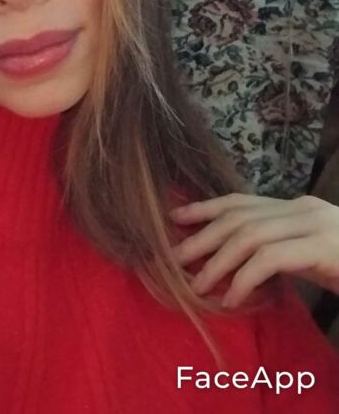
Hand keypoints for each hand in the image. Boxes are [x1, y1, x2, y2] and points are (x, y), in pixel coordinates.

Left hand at [169, 193, 338, 307]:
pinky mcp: (322, 249)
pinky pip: (270, 260)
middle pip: (238, 218)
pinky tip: (232, 298)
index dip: (205, 208)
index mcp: (297, 206)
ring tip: (198, 286)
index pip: (241, 201)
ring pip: (249, 237)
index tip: (176, 218)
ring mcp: (314, 226)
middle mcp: (302, 209)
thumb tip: (233, 260)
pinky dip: (244, 278)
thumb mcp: (309, 254)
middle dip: (203, 238)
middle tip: (175, 260)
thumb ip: (278, 247)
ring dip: (217, 263)